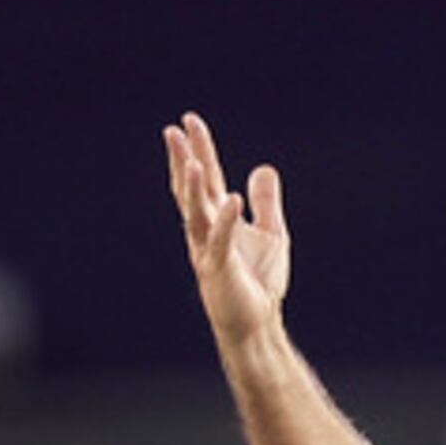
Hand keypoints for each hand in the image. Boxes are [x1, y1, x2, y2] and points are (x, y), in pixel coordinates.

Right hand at [164, 112, 292, 347]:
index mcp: (215, 220)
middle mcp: (205, 231)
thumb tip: (263, 167)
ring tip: (193, 161)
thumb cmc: (258, 280)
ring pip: (195, 213)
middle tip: (175, 130)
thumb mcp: (271, 234)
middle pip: (191, 190)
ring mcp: (208, 250)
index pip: (205, 179)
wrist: (256, 322)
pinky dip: (227, 220)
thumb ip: (266, 203)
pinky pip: (221, 241)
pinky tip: (232, 199)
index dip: (198, 151)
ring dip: (194, 188)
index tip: (190, 122)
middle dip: (184, 160)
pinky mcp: (219, 269)